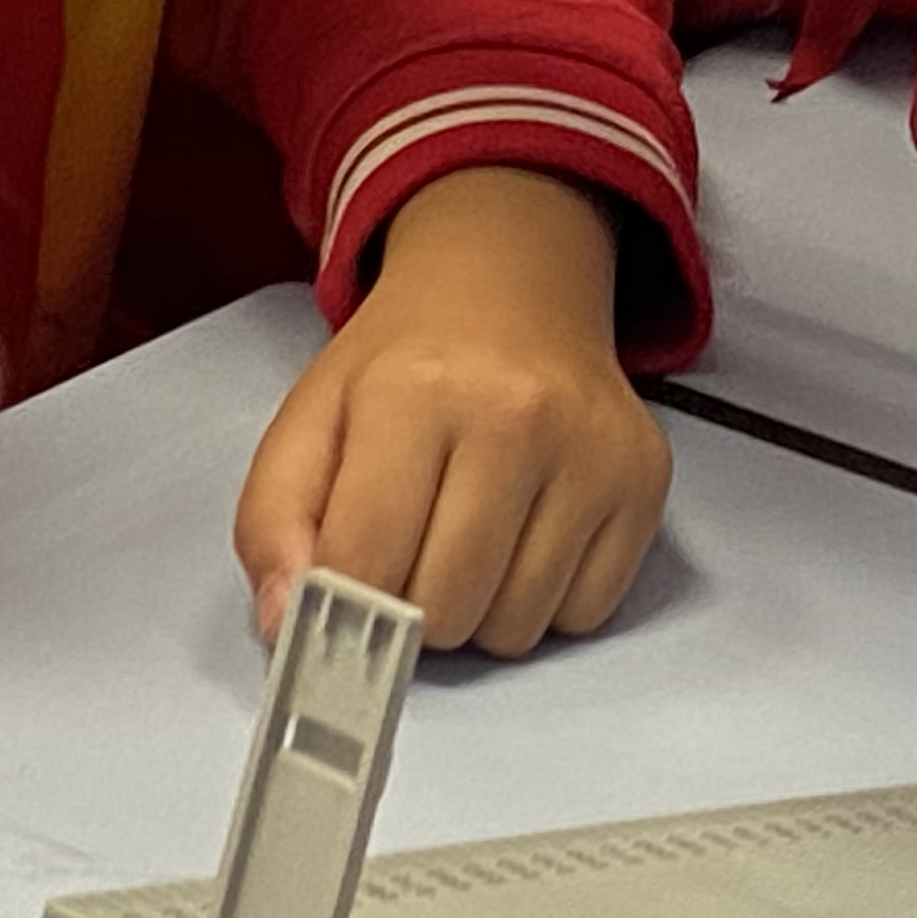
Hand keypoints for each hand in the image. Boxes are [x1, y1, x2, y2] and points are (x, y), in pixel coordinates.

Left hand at [233, 167, 671, 655]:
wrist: (511, 289)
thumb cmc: (405, 366)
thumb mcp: (311, 419)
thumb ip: (271, 524)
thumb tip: (285, 629)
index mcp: (415, 390)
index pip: (366, 566)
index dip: (341, 604)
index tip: (340, 599)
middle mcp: (517, 415)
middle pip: (446, 609)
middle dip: (412, 608)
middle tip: (409, 552)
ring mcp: (592, 449)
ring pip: (517, 628)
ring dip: (480, 611)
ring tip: (468, 538)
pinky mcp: (645, 478)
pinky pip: (585, 615)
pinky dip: (545, 601)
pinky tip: (527, 536)